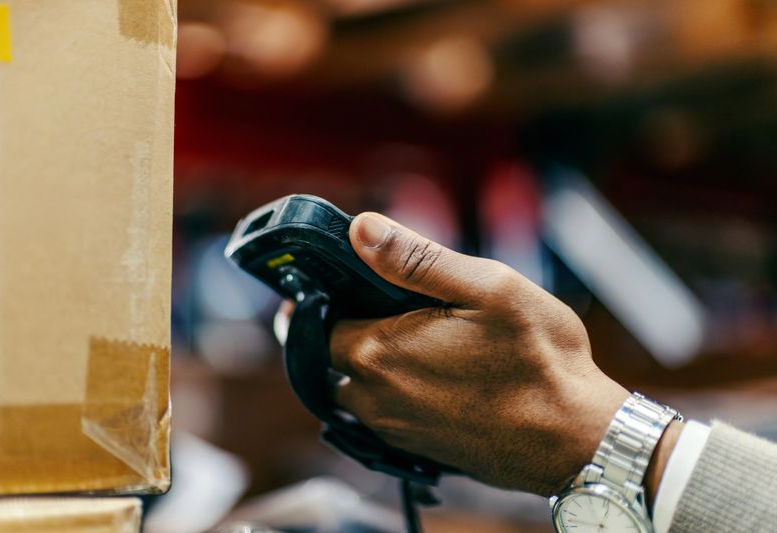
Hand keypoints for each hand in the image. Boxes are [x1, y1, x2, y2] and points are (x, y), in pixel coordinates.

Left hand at [328, 212, 629, 495]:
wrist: (574, 438)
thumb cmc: (539, 360)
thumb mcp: (486, 287)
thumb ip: (414, 258)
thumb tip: (361, 228)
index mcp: (379, 351)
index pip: (320, 320)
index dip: (335, 297)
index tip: (360, 284)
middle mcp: (373, 397)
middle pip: (335, 354)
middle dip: (355, 326)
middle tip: (400, 308)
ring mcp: (393, 429)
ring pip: (355, 386)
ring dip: (374, 361)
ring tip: (423, 339)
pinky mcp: (414, 448)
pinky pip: (382, 412)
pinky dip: (395, 389)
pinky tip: (439, 373)